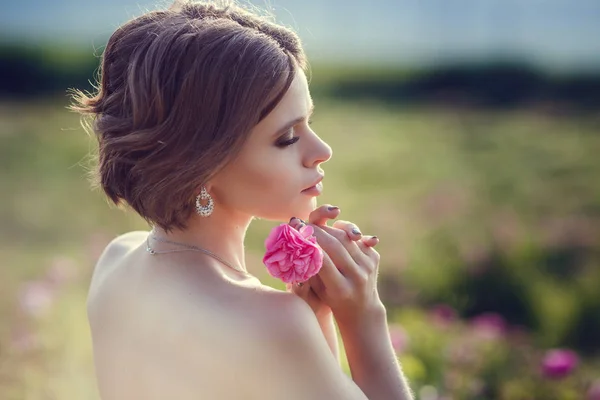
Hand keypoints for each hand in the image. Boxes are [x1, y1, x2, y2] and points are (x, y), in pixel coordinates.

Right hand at [287, 205, 378, 319]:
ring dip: (327, 228)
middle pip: (334, 245)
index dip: (309, 244)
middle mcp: (357, 277)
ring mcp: (368, 266)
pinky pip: (355, 238)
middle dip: (316, 231)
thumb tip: (299, 243)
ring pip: (345, 237)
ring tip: (313, 224)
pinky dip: (342, 231)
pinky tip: (331, 229)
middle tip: (301, 223)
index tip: (296, 233)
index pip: (323, 260)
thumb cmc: (331, 299)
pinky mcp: (374, 257)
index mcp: (341, 289)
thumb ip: (310, 268)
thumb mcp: (317, 290)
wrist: (361, 308)